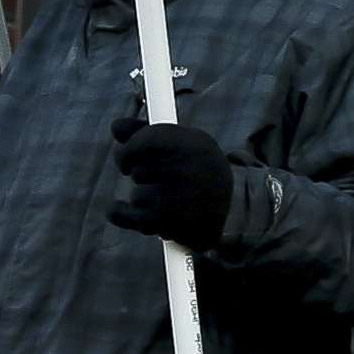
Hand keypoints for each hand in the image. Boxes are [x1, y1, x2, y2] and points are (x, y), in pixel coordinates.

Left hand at [108, 118, 235, 249]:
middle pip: (138, 171)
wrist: (237, 209)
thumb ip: (146, 133)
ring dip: (144, 199)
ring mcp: (183, 203)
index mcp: (194, 145)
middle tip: (160, 180)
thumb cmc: (200, 168)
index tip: (126, 161)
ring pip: (138, 197)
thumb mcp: (182, 142)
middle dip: (141, 175)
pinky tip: (128, 212)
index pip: (144, 142)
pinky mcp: (176, 227)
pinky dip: (126, 217)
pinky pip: (136, 221)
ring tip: (166, 199)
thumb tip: (116, 127)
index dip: (128, 152)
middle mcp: (190, 172)